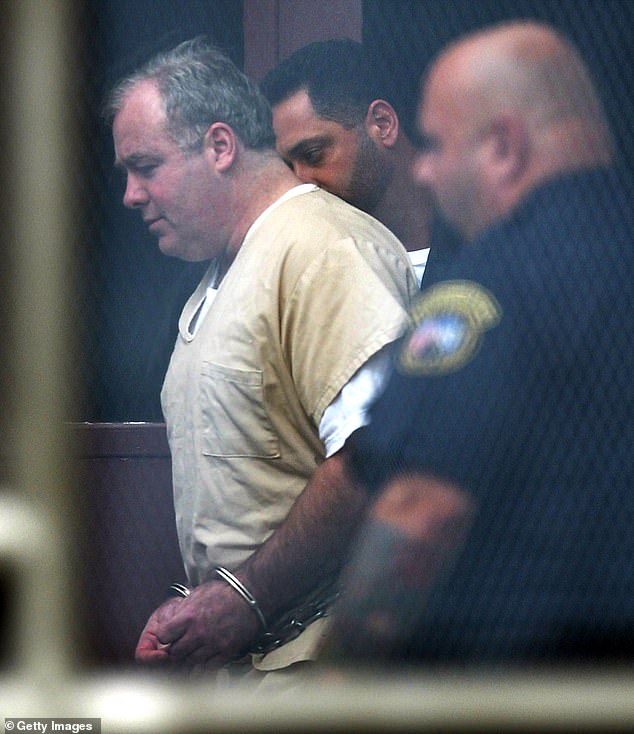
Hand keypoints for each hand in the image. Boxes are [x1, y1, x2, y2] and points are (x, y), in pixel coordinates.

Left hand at [139, 580, 260, 668]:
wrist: (250, 595)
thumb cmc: (225, 591)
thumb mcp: (197, 594)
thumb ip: (182, 610)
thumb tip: (170, 620)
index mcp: (188, 616)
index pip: (163, 636)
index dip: (164, 636)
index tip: (169, 635)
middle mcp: (198, 633)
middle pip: (175, 653)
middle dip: (176, 649)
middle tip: (181, 644)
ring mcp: (213, 644)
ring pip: (191, 662)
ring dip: (190, 657)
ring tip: (194, 650)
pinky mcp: (226, 652)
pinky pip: (209, 667)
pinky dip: (205, 664)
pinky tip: (206, 656)